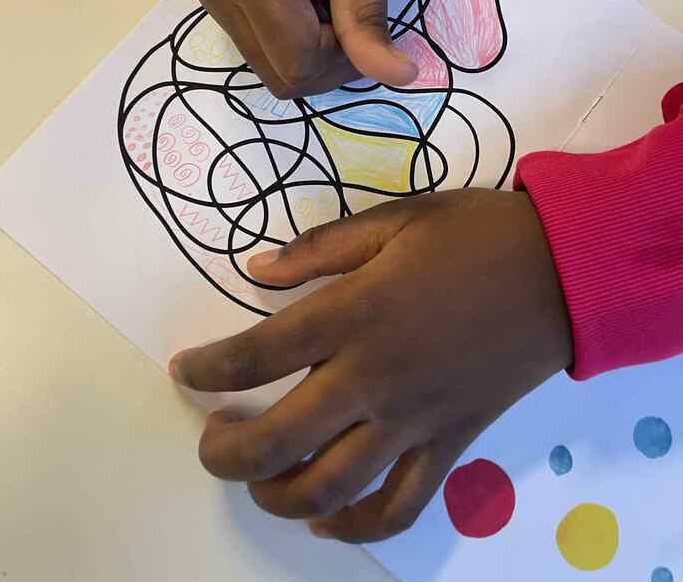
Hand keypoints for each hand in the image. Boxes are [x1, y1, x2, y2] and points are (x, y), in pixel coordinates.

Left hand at [169, 189, 572, 542]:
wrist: (561, 271)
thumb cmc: (474, 235)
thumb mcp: (397, 218)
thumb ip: (321, 247)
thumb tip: (254, 270)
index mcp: (356, 312)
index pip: (257, 354)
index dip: (208, 369)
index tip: (185, 371)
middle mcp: (375, 377)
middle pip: (279, 439)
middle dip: (225, 452)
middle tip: (210, 437)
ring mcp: (413, 420)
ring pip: (330, 488)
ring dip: (276, 496)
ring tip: (257, 477)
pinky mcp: (449, 444)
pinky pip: (399, 506)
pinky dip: (355, 527)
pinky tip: (326, 520)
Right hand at [191, 0, 417, 98]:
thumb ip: (369, 19)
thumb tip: (399, 78)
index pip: (298, 63)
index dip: (342, 59)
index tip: (364, 20)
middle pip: (283, 75)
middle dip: (329, 60)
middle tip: (351, 11)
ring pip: (274, 69)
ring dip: (314, 52)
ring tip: (328, 0)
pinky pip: (264, 50)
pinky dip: (296, 42)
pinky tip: (308, 4)